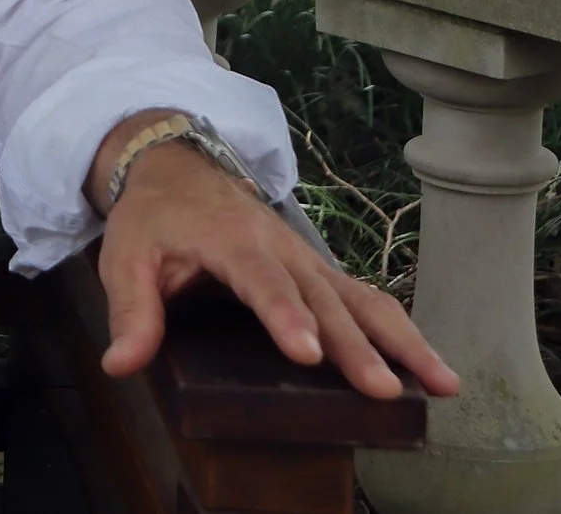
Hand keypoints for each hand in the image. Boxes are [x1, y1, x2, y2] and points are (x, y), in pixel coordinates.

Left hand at [96, 138, 458, 400]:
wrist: (177, 170)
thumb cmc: (151, 220)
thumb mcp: (125, 259)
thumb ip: (130, 311)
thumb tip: (118, 364)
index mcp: (231, 241)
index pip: (261, 281)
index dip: (285, 315)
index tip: (308, 352)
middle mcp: (280, 249)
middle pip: (323, 299)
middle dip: (354, 346)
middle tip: (381, 389)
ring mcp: (306, 260)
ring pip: (361, 299)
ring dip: (402, 341)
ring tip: (441, 383)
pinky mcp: (320, 271)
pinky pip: (366, 300)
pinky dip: (401, 331)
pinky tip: (431, 370)